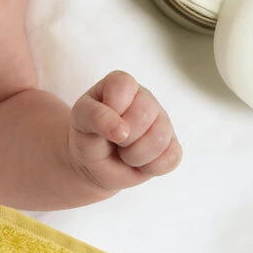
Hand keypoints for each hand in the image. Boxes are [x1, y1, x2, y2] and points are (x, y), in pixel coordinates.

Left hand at [67, 70, 181, 194]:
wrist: (94, 164)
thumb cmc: (87, 135)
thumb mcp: (80, 121)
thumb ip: (95, 117)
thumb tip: (123, 131)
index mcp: (122, 85)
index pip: (123, 85)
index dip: (110, 108)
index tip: (99, 121)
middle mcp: (146, 98)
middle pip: (144, 115)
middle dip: (121, 137)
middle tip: (112, 140)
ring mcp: (163, 122)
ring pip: (159, 139)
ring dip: (133, 155)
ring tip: (123, 152)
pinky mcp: (173, 146)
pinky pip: (170, 158)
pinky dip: (149, 167)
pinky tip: (138, 162)